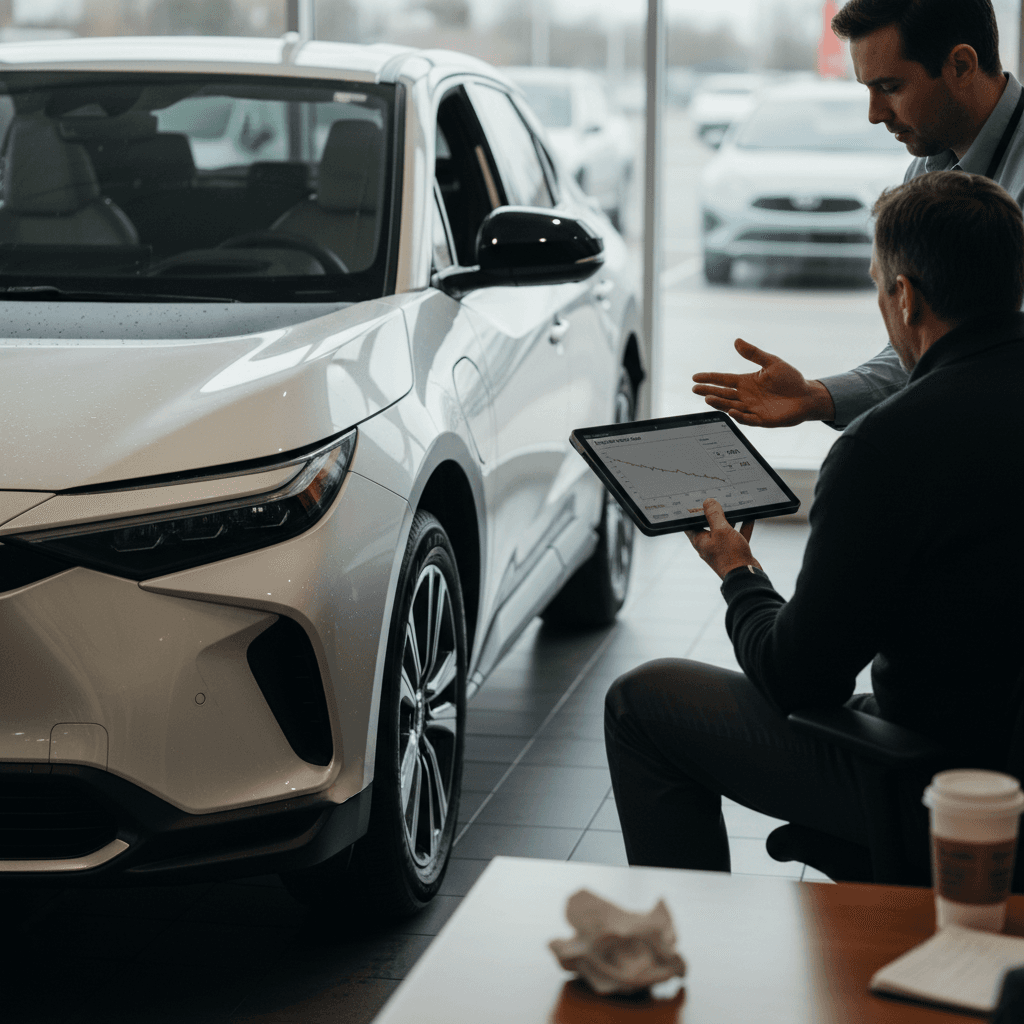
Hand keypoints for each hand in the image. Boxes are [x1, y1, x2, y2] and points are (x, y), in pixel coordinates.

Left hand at [685, 499, 759, 579]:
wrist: (747, 577)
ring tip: (732, 506)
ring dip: (728, 519)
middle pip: (707, 525)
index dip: (690, 513)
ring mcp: (722, 549)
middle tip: (715, 500)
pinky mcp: (734, 551)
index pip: (689, 524)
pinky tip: (749, 517)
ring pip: (724, 530)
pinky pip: (737, 535)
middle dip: (711, 513)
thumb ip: (714, 516)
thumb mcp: (721, 531)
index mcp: (699, 541)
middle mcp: (709, 545)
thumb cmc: (731, 556)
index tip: (693, 502)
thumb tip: (708, 502)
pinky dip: (742, 526)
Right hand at [691, 338, 835, 426]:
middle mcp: (746, 396)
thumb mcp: (772, 362)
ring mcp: (752, 408)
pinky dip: (739, 416)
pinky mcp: (761, 420)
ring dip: (720, 403)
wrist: (807, 395)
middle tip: (695, 389)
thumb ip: (754, 354)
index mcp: (746, 382)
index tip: (695, 377)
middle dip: (708, 391)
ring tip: (708, 398)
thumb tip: (737, 341)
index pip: (723, 380)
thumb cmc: (791, 379)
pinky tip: (731, 411)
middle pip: (723, 394)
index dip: (710, 378)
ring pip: (731, 406)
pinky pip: (747, 419)